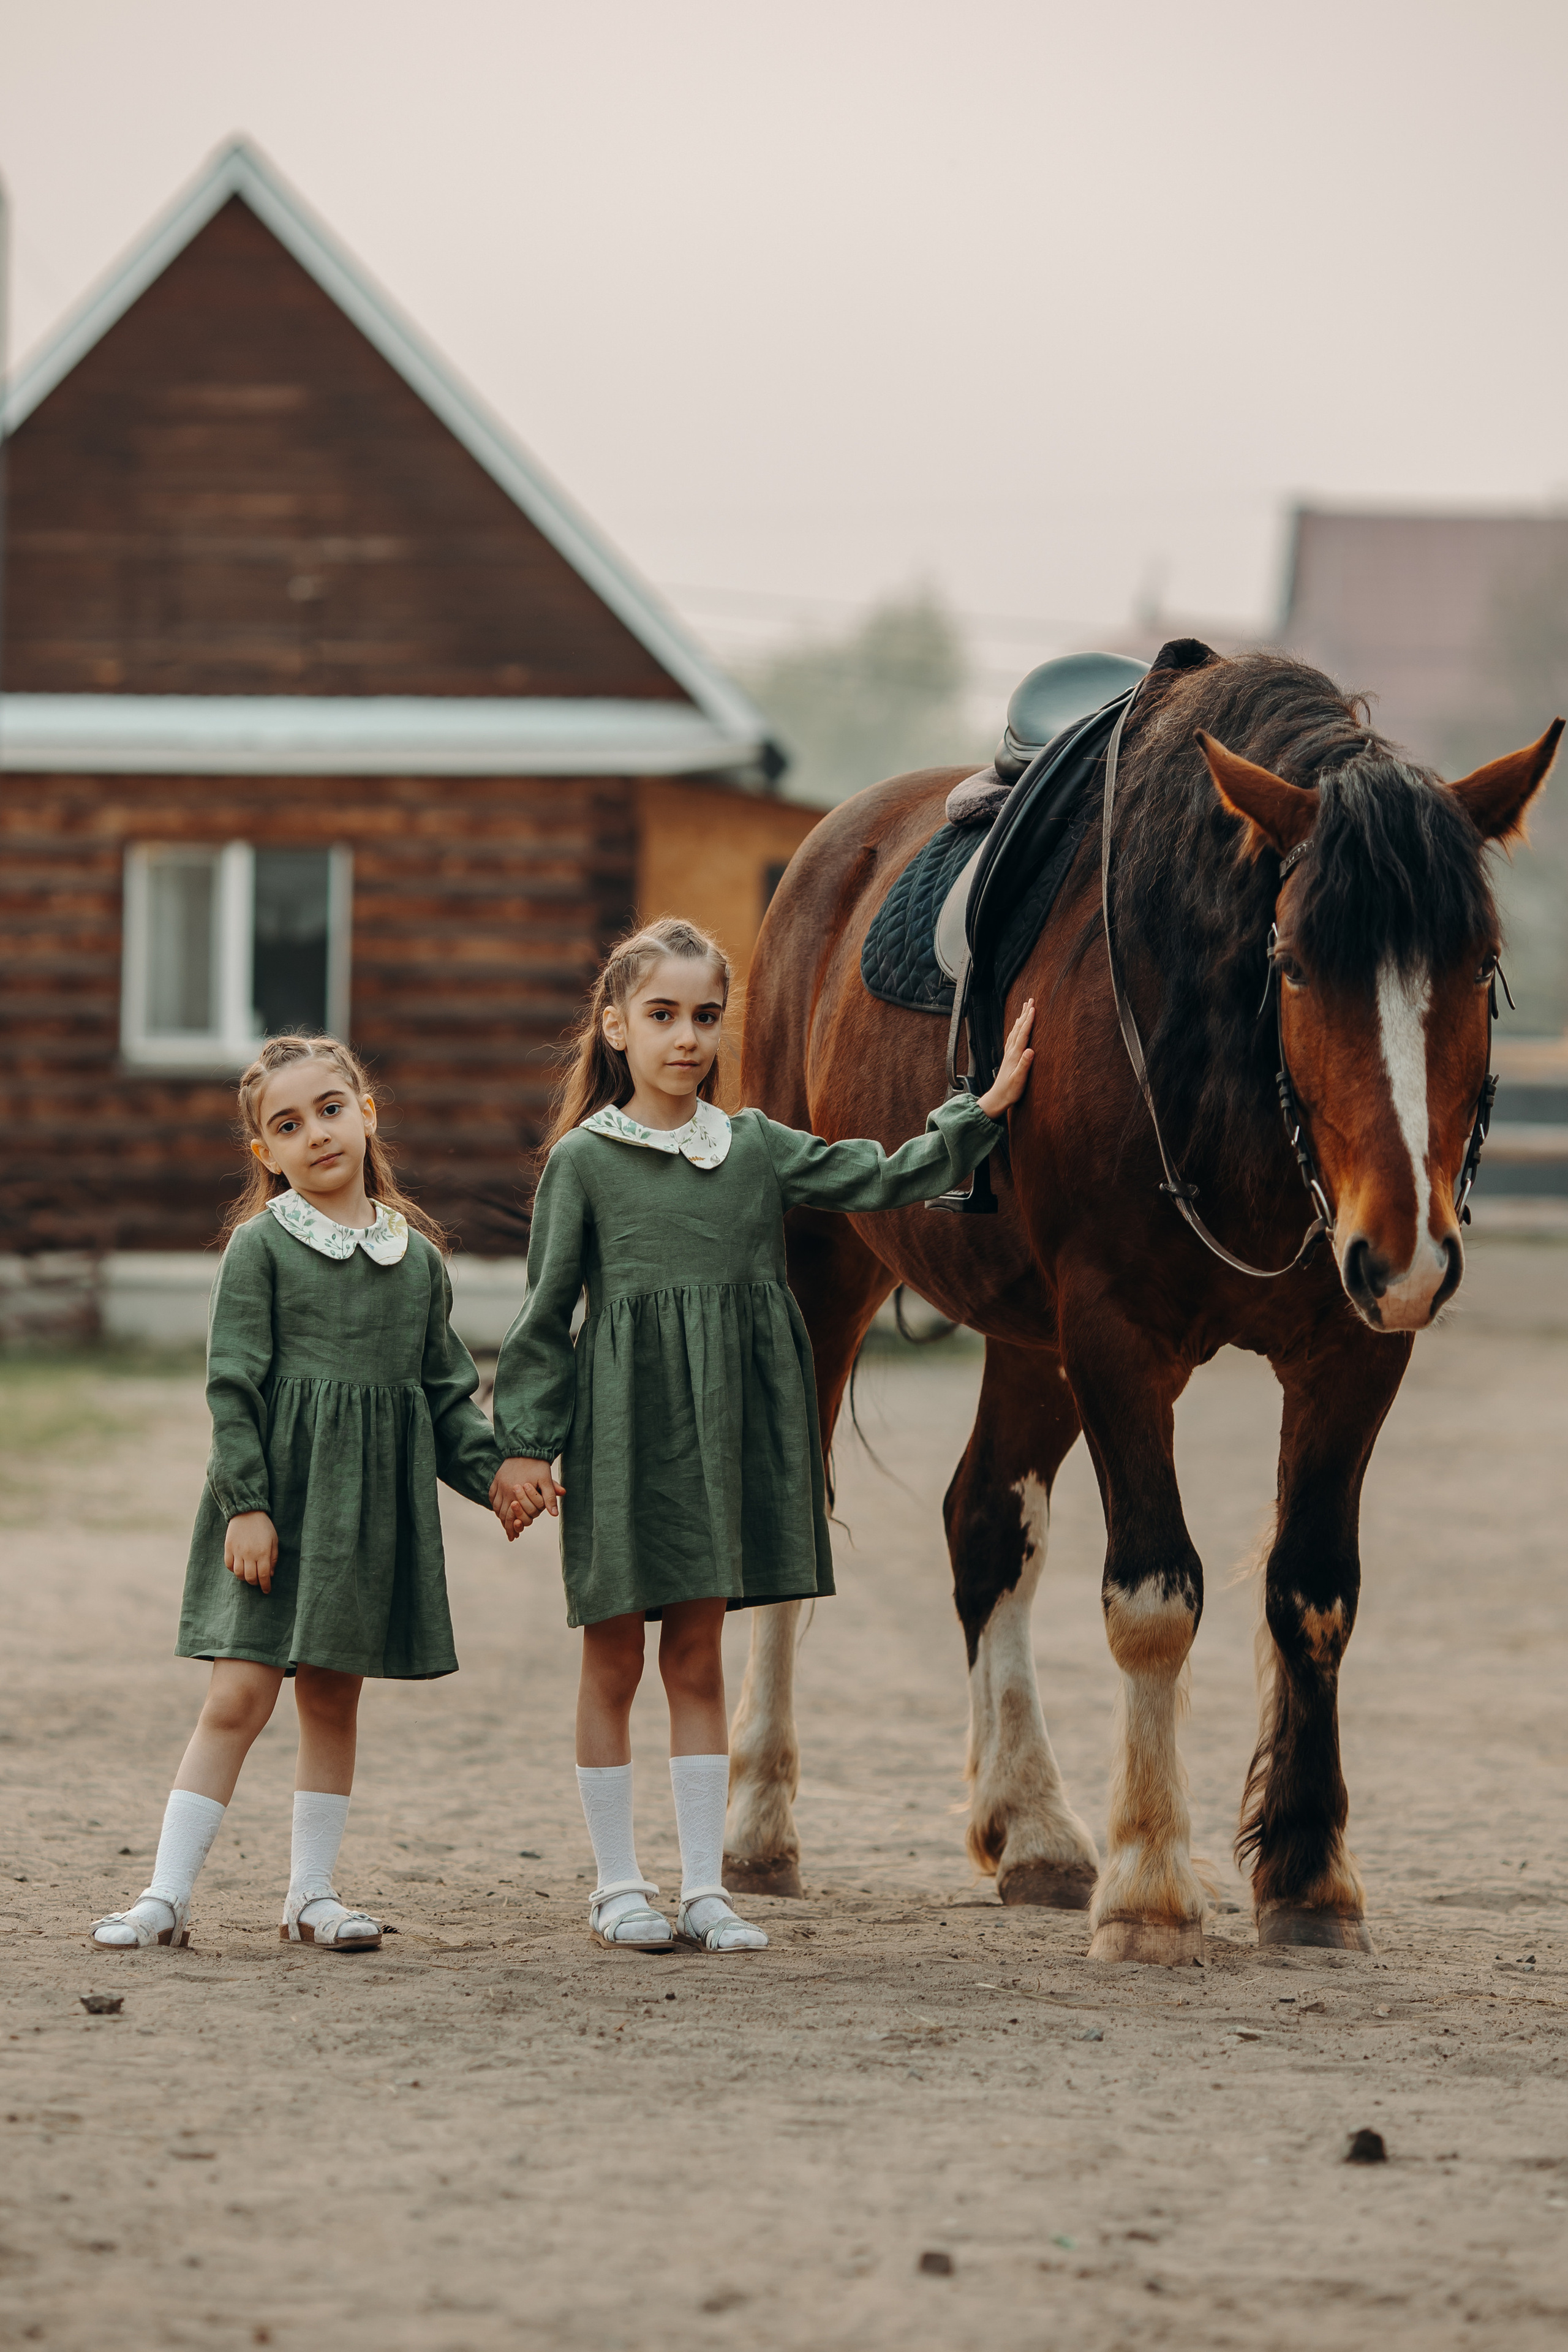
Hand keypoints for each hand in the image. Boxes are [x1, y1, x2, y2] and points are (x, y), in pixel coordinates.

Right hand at [225, 1511, 278, 1594]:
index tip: (267, 1590)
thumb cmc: (264, 1527)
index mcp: (263, 1552)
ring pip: (238, 1574)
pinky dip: (233, 1570)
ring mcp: (237, 1551)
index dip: (265, 1586)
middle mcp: (249, 1554)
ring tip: (249, 1575)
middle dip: (255, 1583)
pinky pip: (229, 1565)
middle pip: (250, 1577)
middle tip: (258, 1581)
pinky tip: (239, 1567)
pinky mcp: (228, 1548)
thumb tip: (270, 1575)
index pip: (263, 1576)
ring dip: (244, 1578)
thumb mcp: (274, 1541)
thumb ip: (273, 1558)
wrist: (247, 1512)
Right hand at [490, 1457, 564, 1542]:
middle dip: (506, 1526)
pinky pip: (492, 1497)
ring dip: (500, 1517)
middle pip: (502, 1514)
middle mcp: (505, 1489)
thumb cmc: (538, 1464)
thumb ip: (549, 1497)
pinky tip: (499, 1510)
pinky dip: (495, 1505)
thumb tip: (554, 1514)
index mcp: (516, 1492)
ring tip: (505, 1524)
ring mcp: (499, 1484)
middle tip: (510, 1535)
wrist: (525, 1447)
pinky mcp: (496, 1479)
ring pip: (496, 1507)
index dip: (513, 1529)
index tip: (514, 1537)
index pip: (512, 1516)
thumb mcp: (546, 1480)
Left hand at [976, 997, 1034, 1118]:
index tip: (1034, 1008)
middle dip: (1025, 1013)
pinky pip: (1013, 1037)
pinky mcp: (1009, 1057)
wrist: (997, 1098)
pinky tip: (1017, 1026)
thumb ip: (1024, 1065)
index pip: (1023, 1034)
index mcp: (1015, 1055)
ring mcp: (1009, 1053)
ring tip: (1026, 1007)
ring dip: (1021, 1018)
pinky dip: (1017, 1028)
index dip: (1029, 1021)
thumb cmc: (1010, 1091)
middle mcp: (1011, 1051)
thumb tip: (1030, 1050)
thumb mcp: (1019, 1080)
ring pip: (1015, 1030)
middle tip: (1031, 1000)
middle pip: (1019, 1028)